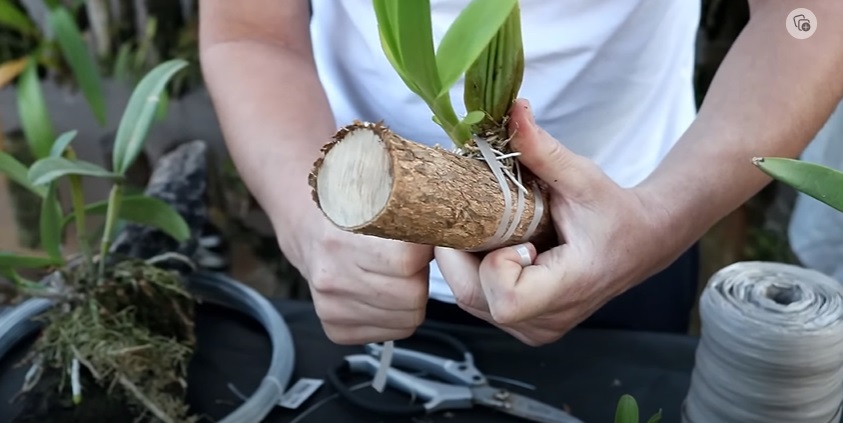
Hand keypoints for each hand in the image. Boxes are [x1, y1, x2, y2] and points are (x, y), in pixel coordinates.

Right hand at [280, 213, 433, 344]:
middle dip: (419, 278)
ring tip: (393, 274)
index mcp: (342, 238)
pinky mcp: (334, 327)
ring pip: (407, 319)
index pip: (408, 262)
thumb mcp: (379, 199)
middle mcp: (332, 276)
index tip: (419, 240)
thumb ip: (414, 218)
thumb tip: (458, 237)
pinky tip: (381, 291)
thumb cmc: (352, 211)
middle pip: (412, 296)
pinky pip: (392, 333)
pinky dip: (396, 315)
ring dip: (410, 298)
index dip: (423, 251)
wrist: (309, 228)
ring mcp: (331, 306)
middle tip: (408, 260)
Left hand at [435, 99, 675, 345]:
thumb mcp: (583, 177)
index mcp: (569, 289)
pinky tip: (492, 245)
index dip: (493, 264)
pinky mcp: (523, 324)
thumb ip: (544, 149)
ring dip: (464, 260)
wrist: (641, 242)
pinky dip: (473, 272)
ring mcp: (534, 328)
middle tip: (479, 216)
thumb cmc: (614, 212)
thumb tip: (513, 110)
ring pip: (468, 300)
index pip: (507, 300)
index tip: (514, 234)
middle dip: (463, 252)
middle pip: (472, 298)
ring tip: (489, 228)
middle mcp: (547, 321)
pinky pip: (477, 301)